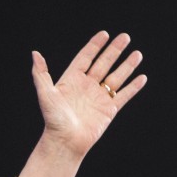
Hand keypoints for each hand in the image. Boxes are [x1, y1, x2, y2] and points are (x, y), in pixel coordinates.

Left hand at [31, 31, 146, 157]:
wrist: (65, 142)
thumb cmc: (53, 120)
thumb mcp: (45, 94)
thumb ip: (41, 73)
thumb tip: (35, 54)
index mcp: (72, 80)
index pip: (86, 57)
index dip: (95, 45)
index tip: (105, 34)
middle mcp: (87, 86)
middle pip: (104, 63)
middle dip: (115, 50)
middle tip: (125, 37)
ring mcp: (99, 97)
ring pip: (116, 77)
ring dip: (127, 65)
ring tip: (137, 54)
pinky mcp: (109, 110)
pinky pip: (124, 95)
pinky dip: (133, 87)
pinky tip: (142, 77)